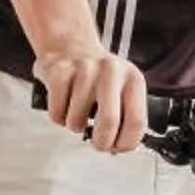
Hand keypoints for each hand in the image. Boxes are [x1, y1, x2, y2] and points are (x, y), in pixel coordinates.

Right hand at [32, 44, 148, 153]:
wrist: (71, 46)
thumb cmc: (99, 78)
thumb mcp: (123, 91)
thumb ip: (126, 118)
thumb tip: (118, 148)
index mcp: (133, 79)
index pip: (137, 121)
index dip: (126, 143)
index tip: (117, 148)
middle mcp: (112, 71)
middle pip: (109, 122)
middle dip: (101, 142)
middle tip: (98, 143)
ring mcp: (85, 69)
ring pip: (77, 120)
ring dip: (75, 126)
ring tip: (78, 113)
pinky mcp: (60, 71)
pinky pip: (57, 113)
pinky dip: (59, 117)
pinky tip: (65, 104)